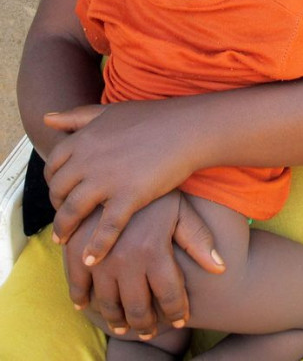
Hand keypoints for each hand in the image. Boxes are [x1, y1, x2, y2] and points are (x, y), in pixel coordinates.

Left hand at [44, 99, 200, 261]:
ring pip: (73, 212)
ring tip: (66, 243)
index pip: (53, 166)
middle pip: (58, 191)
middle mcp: (89, 159)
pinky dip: (95, 247)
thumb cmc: (151, 118)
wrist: (186, 128)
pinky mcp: (129, 197)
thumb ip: (77, 116)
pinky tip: (91, 259)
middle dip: (57, 208)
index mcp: (84, 139)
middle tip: (63, 219)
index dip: (52, 183)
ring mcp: (107, 180)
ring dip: (65, 230)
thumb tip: (46, 119)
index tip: (61, 193)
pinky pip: (105, 229)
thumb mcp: (109, 111)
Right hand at [64, 190, 224, 338]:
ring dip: (114, 319)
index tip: (178, 321)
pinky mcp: (75, 245)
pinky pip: (77, 282)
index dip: (176, 314)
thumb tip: (220, 269)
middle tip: (149, 331)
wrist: (125, 156)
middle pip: (137, 309)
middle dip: (145, 326)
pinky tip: (87, 304)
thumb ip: (198, 239)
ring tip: (123, 325)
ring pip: (106, 303)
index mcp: (154, 251)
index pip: (170, 298)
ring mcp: (99, 254)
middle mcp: (126, 258)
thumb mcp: (181, 210)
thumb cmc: (158, 184)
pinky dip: (81, 297)